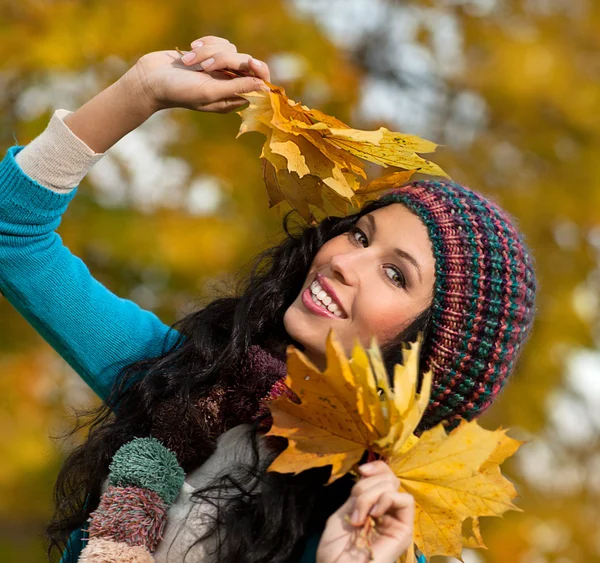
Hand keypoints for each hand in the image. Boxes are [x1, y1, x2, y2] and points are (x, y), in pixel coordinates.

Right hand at [125, 35, 270, 113]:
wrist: (151, 78)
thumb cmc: (179, 91)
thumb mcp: (210, 92)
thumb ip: (237, 88)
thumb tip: (264, 87)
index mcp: (233, 98)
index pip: (260, 83)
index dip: (259, 71)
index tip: (250, 63)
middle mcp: (229, 84)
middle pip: (244, 62)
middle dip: (223, 59)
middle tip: (205, 66)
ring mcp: (220, 69)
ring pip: (229, 49)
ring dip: (208, 52)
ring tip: (189, 62)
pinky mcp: (210, 55)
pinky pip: (218, 42)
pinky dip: (205, 44)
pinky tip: (189, 52)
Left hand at [316, 461, 414, 562]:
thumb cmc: (335, 551)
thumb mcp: (344, 513)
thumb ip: (358, 495)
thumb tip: (369, 474)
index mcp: (372, 506)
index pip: (383, 475)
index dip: (375, 467)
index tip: (361, 471)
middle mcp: (386, 511)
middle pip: (387, 477)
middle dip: (367, 486)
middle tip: (356, 507)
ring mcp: (396, 520)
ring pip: (394, 486)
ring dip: (372, 495)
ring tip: (361, 517)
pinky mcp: (404, 530)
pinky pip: (406, 500)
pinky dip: (388, 499)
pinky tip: (374, 514)